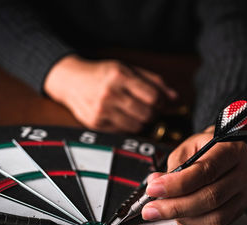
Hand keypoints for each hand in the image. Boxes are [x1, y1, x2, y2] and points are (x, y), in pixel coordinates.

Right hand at [44, 55, 176, 132]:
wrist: (70, 80)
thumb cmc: (102, 74)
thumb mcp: (129, 69)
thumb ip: (154, 83)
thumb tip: (176, 98)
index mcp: (119, 76)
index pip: (153, 97)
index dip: (162, 102)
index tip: (160, 101)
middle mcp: (110, 93)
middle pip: (147, 114)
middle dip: (154, 113)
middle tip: (150, 107)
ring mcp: (101, 110)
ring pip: (137, 126)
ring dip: (142, 121)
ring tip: (136, 111)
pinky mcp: (96, 124)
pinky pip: (123, 132)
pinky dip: (128, 126)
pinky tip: (122, 115)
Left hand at [141, 127, 246, 224]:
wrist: (225, 149)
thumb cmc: (207, 146)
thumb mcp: (188, 146)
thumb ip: (173, 166)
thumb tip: (156, 184)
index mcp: (231, 151)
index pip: (205, 172)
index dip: (177, 184)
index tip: (154, 189)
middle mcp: (243, 173)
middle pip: (211, 198)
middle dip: (175, 207)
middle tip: (151, 209)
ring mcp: (244, 194)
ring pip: (215, 216)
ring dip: (184, 218)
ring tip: (164, 212)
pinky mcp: (239, 209)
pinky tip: (180, 217)